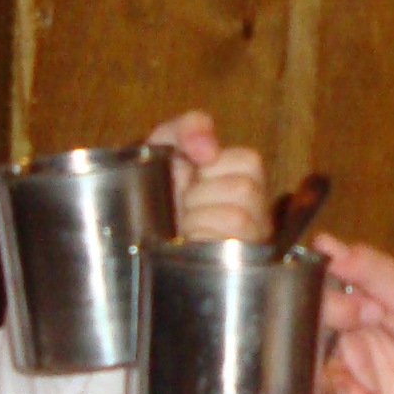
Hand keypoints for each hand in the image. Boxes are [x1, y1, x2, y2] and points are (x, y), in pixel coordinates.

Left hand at [146, 110, 268, 240]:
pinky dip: (199, 239)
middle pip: (245, 189)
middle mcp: (257, 211)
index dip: (212, 167)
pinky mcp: (240, 265)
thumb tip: (208, 148)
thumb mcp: (165, 146)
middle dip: (201, 195)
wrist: (137, 239)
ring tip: (185, 226)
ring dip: (198, 219)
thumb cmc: (154, 192)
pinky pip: (224, 244)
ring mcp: (252, 242)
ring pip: (237, 218)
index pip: (249, 161)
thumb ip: (188, 128)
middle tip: (184, 206)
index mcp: (243, 179)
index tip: (190, 177)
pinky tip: (190, 242)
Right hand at [315, 236, 393, 393]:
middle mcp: (345, 337)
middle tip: (356, 389)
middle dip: (329, 377)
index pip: (311, 306)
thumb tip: (324, 244)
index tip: (359, 318)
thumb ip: (369, 269)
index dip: (328, 315)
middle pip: (306, 358)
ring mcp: (353, 374)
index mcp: (351, 302)